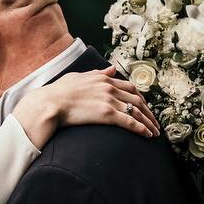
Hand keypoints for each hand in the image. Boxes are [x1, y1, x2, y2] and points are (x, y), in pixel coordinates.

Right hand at [13, 65, 160, 145]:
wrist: (49, 103)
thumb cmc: (57, 92)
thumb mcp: (78, 77)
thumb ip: (97, 73)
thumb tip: (111, 68)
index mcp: (103, 78)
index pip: (129, 87)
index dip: (139, 98)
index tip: (144, 107)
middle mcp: (109, 87)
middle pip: (137, 100)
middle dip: (149, 112)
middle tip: (154, 122)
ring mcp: (109, 100)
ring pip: (137, 111)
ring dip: (148, 122)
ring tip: (154, 132)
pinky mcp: (107, 114)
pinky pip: (130, 122)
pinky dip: (141, 128)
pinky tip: (147, 135)